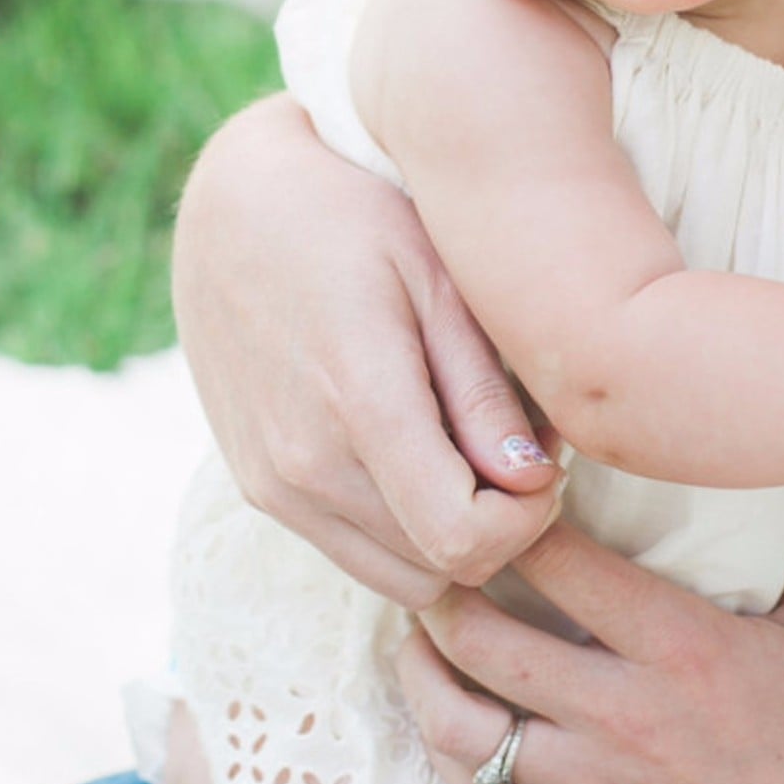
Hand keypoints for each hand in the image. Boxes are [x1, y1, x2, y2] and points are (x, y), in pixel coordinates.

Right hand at [172, 95, 563, 607]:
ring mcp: (272, 486)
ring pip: (395, 577)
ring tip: (476, 446)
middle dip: (500, 528)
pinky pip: (352, 549)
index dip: (527, 519)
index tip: (549, 462)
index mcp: (359, 406)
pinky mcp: (259, 486)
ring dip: (451, 535)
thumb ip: (482, 388)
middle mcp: (303, 467)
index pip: (461, 540)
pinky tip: (426, 450)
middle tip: (522, 450)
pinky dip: (403, 527)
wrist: (234, 206)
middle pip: (436, 572)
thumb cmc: (354, 220)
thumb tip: (532, 480)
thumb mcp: (437, 278)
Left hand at [400, 487, 783, 783]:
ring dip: (425, 676)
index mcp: (678, 649)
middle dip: (443, 590)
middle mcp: (620, 718)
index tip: (503, 484)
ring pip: (462, 730)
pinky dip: (451, 755)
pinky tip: (449, 722)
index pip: (562, 566)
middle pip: (486, 642)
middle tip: (431, 552)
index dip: (516, 519)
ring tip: (417, 635)